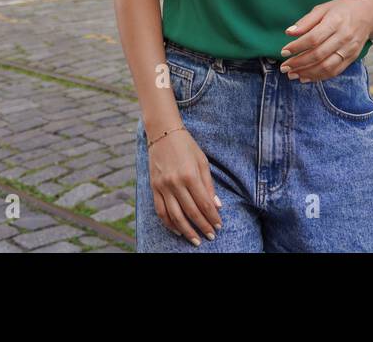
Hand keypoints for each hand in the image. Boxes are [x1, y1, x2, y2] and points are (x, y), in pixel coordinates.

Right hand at [147, 128, 222, 245]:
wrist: (162, 133)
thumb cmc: (186, 146)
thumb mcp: (202, 161)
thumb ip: (209, 185)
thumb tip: (217, 206)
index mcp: (190, 175)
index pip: (204, 203)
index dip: (212, 217)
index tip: (218, 226)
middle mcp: (175, 183)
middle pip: (191, 212)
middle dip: (202, 227)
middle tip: (210, 237)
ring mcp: (162, 186)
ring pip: (175, 216)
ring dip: (186, 230)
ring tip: (195, 240)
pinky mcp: (154, 187)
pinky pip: (160, 211)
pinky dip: (169, 223)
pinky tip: (177, 230)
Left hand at [279, 0, 372, 81]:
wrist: (369, 14)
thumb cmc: (342, 9)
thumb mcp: (323, 8)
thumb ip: (306, 21)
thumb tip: (289, 32)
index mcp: (335, 21)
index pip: (313, 38)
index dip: (297, 47)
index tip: (284, 52)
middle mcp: (344, 37)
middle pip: (319, 55)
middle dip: (299, 63)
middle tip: (284, 67)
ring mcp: (349, 49)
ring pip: (327, 67)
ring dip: (307, 73)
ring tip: (292, 75)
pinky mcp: (352, 58)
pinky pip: (335, 71)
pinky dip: (319, 77)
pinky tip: (305, 77)